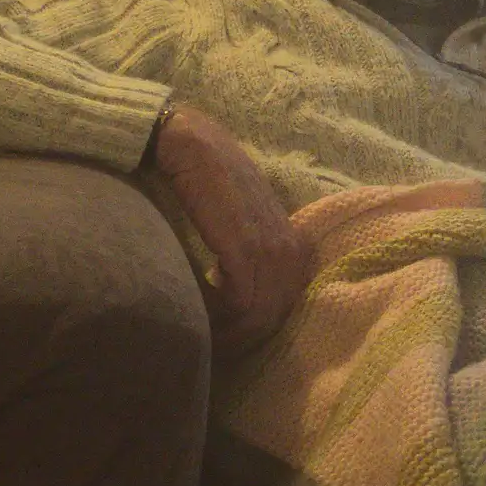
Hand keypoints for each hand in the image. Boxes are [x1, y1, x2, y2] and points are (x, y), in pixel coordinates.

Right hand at [152, 105, 310, 348]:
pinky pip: (238, 303)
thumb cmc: (208, 182)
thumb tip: (236, 303)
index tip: (221, 335)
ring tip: (196, 325)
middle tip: (206, 342)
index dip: (252, 329)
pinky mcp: (245, 247)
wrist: (190, 144)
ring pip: (256, 317)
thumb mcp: (240, 223)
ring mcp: (272, 249)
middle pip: (272, 318)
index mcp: (295, 246)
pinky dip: (213, 312)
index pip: (285, 307)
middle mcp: (291, 250)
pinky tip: (193, 302)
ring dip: (223, 329)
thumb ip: (248, 254)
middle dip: (238, 338)